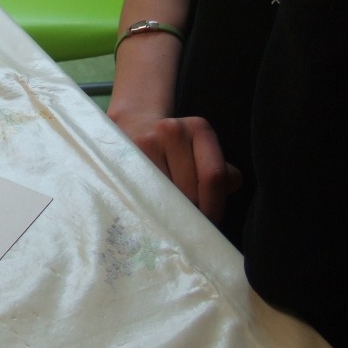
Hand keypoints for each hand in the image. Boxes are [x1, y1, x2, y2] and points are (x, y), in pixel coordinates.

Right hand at [113, 114, 241, 224]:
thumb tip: (213, 210)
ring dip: (171, 211)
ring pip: (167, 195)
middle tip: (187, 221)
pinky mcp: (127, 156)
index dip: (214, 205)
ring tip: (169, 211)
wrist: (136, 125)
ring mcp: (147, 142)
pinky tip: (152, 206)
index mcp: (200, 130)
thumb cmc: (176, 149)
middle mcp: (173, 131)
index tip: (210, 222)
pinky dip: (151, 206)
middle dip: (192, 211)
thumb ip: (220, 176)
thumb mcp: (201, 152)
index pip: (214, 175)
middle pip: (190, 189)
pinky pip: (145, 194)